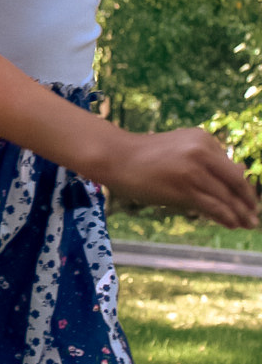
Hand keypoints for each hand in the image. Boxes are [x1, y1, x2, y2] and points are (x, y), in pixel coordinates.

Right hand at [103, 127, 257, 228]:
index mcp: (203, 139)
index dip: (242, 187)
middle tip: (255, 215)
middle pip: (235, 181)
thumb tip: (242, 170)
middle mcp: (202, 151)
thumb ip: (209, 159)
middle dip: (248, 201)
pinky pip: (213, 206)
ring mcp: (193, 169)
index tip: (249, 201)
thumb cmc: (146, 155)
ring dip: (240, 213)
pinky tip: (232, 223)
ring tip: (247, 224)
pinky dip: (226, 216)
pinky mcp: (184, 187)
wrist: (116, 156)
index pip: (231, 167)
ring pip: (226, 196)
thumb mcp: (182, 149)